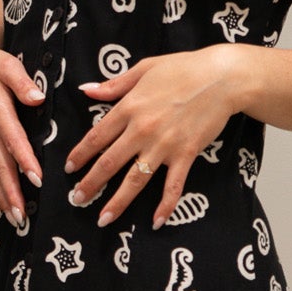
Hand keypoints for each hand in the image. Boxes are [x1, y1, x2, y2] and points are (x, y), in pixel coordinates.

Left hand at [67, 46, 243, 228]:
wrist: (222, 77)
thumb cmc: (183, 68)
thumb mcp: (144, 69)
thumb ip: (113, 84)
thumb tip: (86, 90)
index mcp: (129, 107)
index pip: (96, 137)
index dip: (80, 155)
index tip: (69, 168)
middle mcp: (142, 129)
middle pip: (109, 163)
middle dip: (90, 184)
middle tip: (77, 199)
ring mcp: (164, 145)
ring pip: (135, 180)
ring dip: (117, 202)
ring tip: (103, 219)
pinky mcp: (186, 155)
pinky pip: (173, 186)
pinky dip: (165, 206)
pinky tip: (156, 222)